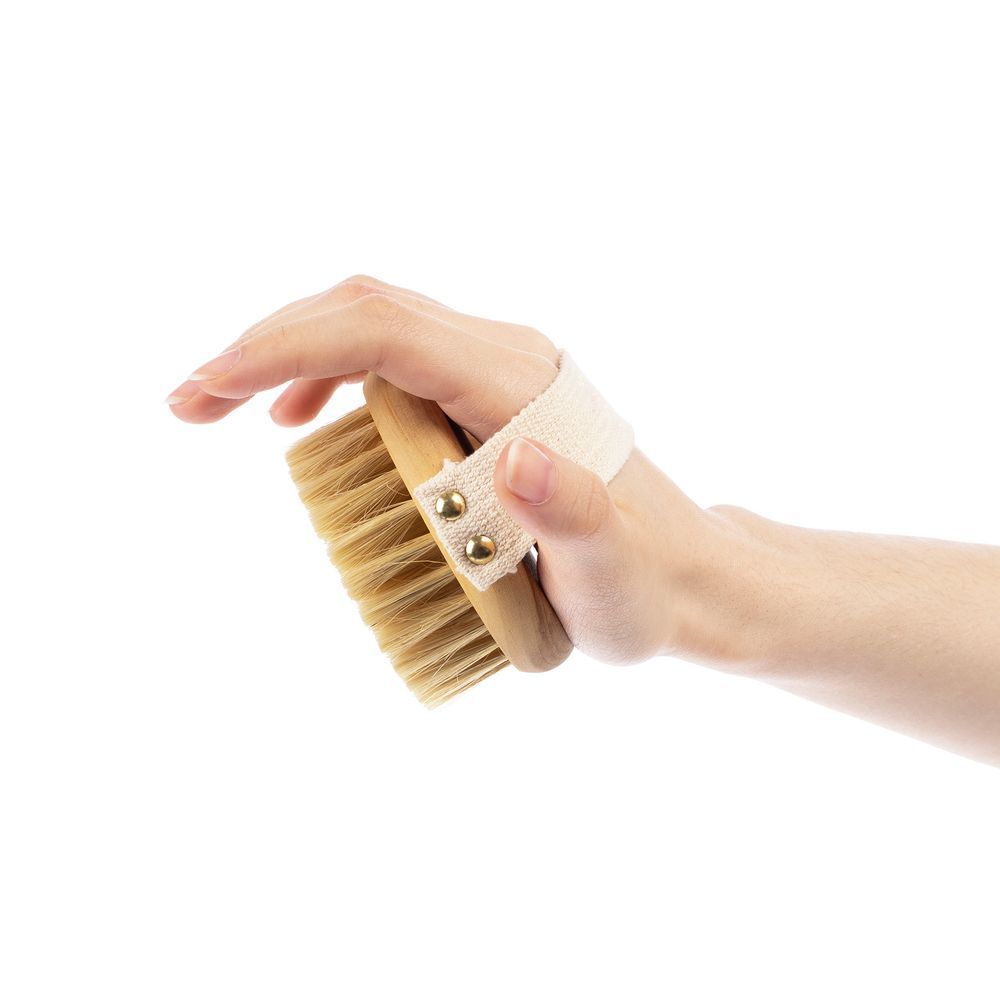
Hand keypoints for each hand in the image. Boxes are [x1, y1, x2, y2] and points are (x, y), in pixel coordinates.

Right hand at [167, 275, 711, 664]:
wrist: (684, 575)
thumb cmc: (643, 588)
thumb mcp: (615, 578)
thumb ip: (575, 519)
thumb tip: (514, 459)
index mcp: (521, 386)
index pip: (382, 331)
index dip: (285, 349)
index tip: (210, 393)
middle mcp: (507, 356)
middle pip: (364, 310)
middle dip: (265, 346)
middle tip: (189, 406)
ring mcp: (499, 368)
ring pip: (373, 323)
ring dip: (289, 355)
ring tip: (226, 411)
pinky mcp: (490, 394)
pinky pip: (393, 356)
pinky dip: (331, 375)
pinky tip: (305, 421)